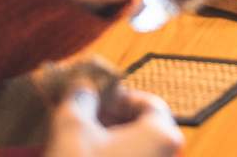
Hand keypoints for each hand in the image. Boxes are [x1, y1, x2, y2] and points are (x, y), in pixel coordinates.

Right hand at [44, 83, 182, 156]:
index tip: (94, 102)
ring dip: (110, 145)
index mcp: (164, 135)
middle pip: (145, 129)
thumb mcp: (71, 129)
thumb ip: (80, 100)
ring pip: (137, 152)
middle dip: (113, 123)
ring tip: (79, 145)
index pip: (149, 104)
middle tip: (83, 122)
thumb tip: (83, 85)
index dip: (120, 98)